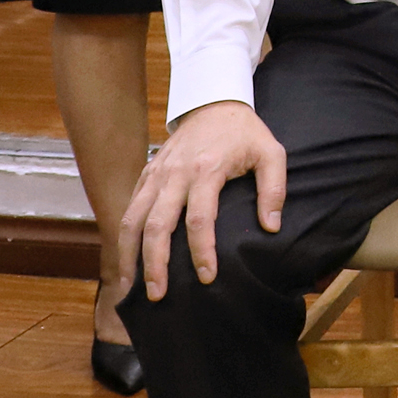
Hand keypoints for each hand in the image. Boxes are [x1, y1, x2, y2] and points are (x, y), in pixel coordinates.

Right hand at [120, 99, 284, 299]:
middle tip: (158, 295)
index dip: (201, 251)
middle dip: (154, 264)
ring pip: (132, 219)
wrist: (214, 103)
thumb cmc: (245, 133)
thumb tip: (271, 227)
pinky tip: (127, 260)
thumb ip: (274, 189)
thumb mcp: (271, 153)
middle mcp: (174, 175)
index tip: (206, 277)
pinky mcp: (146, 174)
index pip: (199, 219)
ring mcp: (155, 174)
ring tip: (130, 287)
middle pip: (156, 225)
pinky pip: (129, 208)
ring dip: (129, 255)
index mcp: (207, 170)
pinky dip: (123, 236)